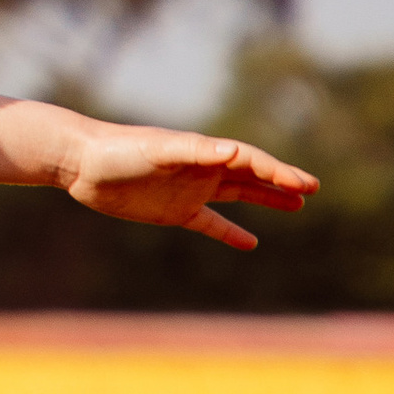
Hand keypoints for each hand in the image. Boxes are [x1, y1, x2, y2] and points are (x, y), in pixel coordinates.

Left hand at [57, 120, 317, 251]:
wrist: (80, 161)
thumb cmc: (118, 149)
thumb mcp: (158, 149)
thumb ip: (194, 150)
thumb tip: (235, 151)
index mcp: (202, 151)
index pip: (250, 161)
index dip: (279, 172)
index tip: (306, 184)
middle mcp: (201, 168)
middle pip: (251, 175)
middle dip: (281, 181)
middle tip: (312, 188)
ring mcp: (189, 189)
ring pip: (237, 195)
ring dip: (265, 199)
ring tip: (297, 206)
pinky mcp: (173, 211)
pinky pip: (210, 223)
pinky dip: (230, 232)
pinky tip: (251, 243)